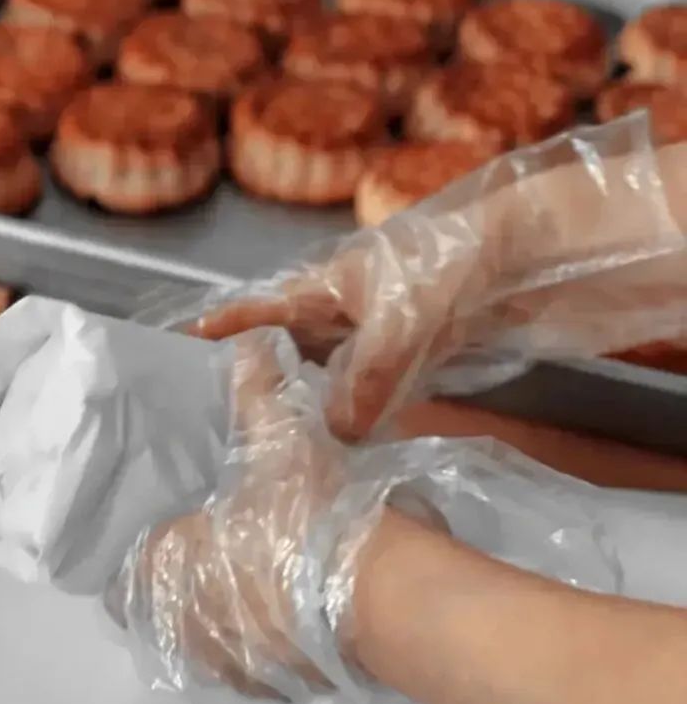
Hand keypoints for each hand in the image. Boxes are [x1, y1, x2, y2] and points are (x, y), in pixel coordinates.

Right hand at [190, 125, 685, 439]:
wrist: (530, 256)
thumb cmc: (453, 264)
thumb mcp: (401, 318)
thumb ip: (365, 374)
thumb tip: (338, 431)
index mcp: (325, 284)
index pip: (258, 310)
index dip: (218, 332)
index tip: (174, 354)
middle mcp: (343, 309)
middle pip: (287, 348)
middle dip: (254, 379)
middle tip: (214, 423)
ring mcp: (378, 333)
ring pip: (329, 376)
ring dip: (308, 406)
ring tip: (271, 446)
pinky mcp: (414, 354)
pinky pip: (371, 391)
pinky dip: (357, 416)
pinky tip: (345, 446)